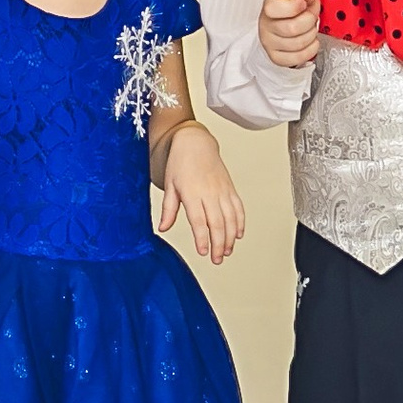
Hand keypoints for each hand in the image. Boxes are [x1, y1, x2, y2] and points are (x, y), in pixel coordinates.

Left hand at [157, 122, 245, 263]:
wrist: (195, 143)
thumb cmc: (180, 163)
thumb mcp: (169, 185)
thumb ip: (168, 209)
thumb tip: (163, 228)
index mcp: (192, 192)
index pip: (199, 220)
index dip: (202, 238)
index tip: (203, 252)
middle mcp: (210, 192)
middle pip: (217, 223)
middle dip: (219, 244)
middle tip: (217, 259)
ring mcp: (222, 190)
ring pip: (231, 218)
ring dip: (230, 237)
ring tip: (227, 252)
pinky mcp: (230, 188)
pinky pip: (238, 208)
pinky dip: (240, 222)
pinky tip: (237, 235)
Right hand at [257, 0, 320, 68]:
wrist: (279, 27)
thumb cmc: (288, 11)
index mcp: (269, 7)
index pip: (275, 8)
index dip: (294, 7)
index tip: (303, 4)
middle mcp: (266, 25)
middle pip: (292, 28)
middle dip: (309, 22)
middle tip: (312, 17)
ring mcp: (269, 43)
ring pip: (298, 43)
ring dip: (311, 35)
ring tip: (310, 28)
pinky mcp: (276, 57)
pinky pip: (298, 57)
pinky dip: (311, 49)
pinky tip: (310, 41)